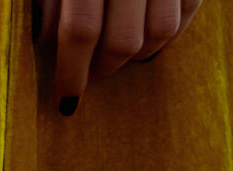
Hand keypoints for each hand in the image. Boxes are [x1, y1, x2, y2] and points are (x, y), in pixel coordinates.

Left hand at [37, 0, 204, 109]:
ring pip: (159, 32)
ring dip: (139, 52)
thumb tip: (45, 41)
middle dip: (104, 65)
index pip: (81, 30)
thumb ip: (49, 0)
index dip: (72, 72)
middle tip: (93, 70)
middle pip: (123, 40)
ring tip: (120, 50)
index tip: (66, 100)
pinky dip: (168, 33)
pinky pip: (187, 11)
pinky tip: (149, 35)